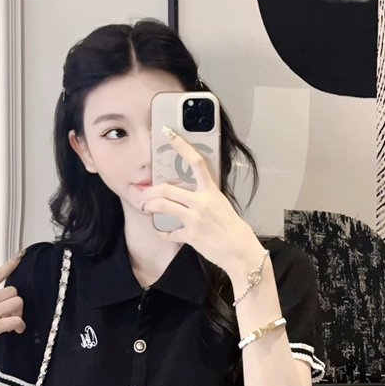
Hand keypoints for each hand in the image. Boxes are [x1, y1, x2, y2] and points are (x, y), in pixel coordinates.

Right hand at [0, 252, 25, 364]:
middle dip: (15, 303)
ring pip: (18, 303)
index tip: (19, 257)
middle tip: (11, 314)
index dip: (10, 265)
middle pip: (13, 292)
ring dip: (19, 313)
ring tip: (12, 323)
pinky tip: (15, 331)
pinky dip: (20, 326)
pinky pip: (18, 320)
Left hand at [137, 127, 257, 274]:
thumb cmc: (233, 229)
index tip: (168, 134)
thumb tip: (192, 195)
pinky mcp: (191, 236)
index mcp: (211, 191)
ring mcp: (195, 219)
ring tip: (146, 208)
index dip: (181, 146)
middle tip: (143, 195)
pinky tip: (159, 231)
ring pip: (163, 206)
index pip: (196, 162)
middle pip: (167, 188)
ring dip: (150, 206)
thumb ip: (206, 197)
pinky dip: (162, 233)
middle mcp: (201, 202)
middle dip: (150, 191)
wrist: (240, 251)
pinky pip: (169, 233)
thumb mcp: (222, 205)